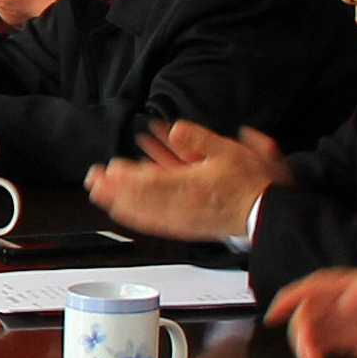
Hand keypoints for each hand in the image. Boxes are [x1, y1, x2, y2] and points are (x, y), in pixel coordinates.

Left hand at [82, 121, 286, 239]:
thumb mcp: (229, 151)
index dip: (124, 177)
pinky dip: (134, 218)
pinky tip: (122, 213)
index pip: (147, 182)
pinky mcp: (184, 229)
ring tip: (98, 195)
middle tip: (93, 180)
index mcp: (188, 186)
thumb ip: (199, 139)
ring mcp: (181, 220)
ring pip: (141, 213)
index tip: (107, 169)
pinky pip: (153, 224)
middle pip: (138, 198)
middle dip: (112, 189)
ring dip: (117, 203)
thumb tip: (176, 128)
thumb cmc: (249, 183)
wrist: (264, 214)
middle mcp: (180, 206)